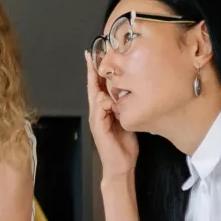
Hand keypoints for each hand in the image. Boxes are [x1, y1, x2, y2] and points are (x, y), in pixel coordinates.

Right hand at [83, 52, 138, 184]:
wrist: (121, 165)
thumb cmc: (124, 145)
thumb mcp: (128, 120)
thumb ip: (125, 106)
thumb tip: (130, 91)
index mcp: (104, 109)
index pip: (98, 86)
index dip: (96, 71)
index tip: (94, 55)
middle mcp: (97, 112)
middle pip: (92, 88)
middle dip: (91, 71)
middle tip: (90, 55)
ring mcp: (97, 120)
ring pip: (95, 97)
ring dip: (96, 84)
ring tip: (98, 71)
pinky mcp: (99, 129)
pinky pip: (99, 112)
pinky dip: (102, 104)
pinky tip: (106, 99)